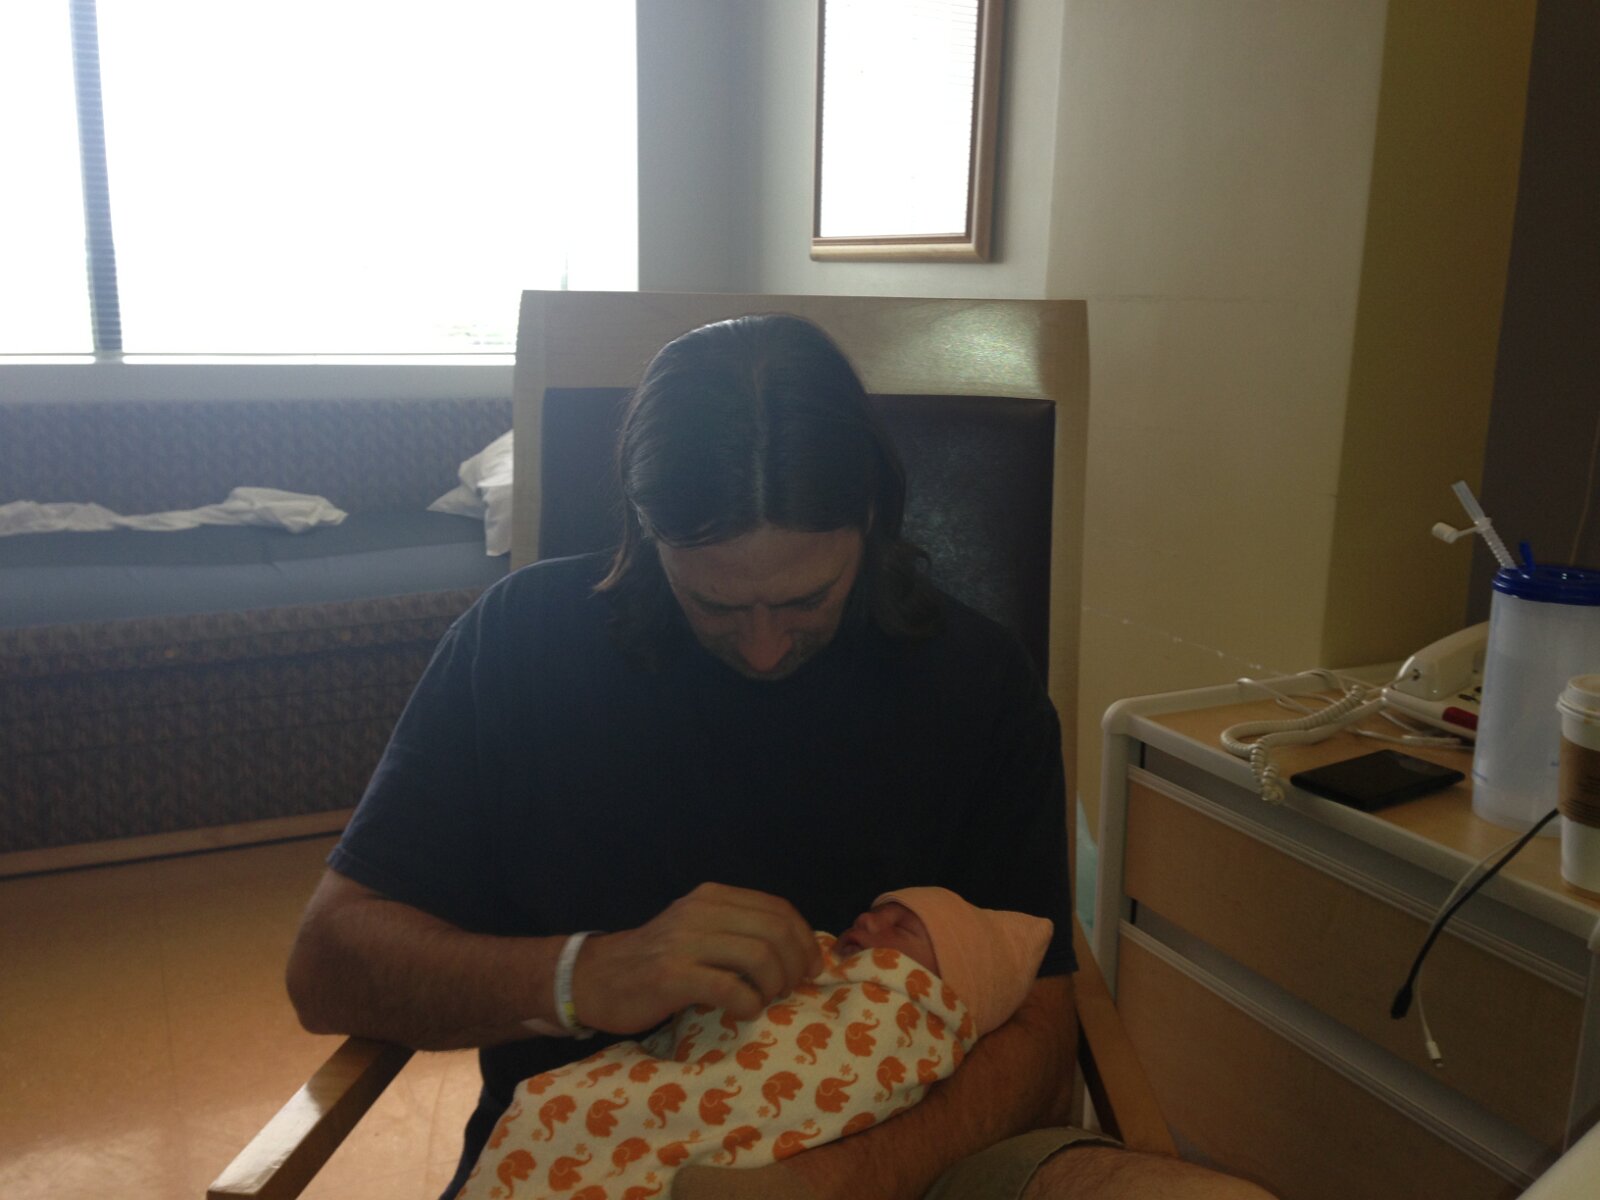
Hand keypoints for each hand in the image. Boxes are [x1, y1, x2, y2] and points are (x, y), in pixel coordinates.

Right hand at [572, 883, 821, 1034]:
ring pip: (760, 956)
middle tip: (794, 988)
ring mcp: (685, 942)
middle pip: (775, 930)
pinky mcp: (671, 976)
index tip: (811, 968)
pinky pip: (730, 988)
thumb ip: (736, 930)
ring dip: (775, 985)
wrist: (594, 979)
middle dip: (796, 964)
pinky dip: (749, 1004)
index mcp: (712, 897)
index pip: (778, 908)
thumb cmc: (654, 961)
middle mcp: (701, 911)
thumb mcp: (696, 930)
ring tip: (767, 1000)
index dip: (804, 939)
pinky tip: (743, 1011)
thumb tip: (795, 950)